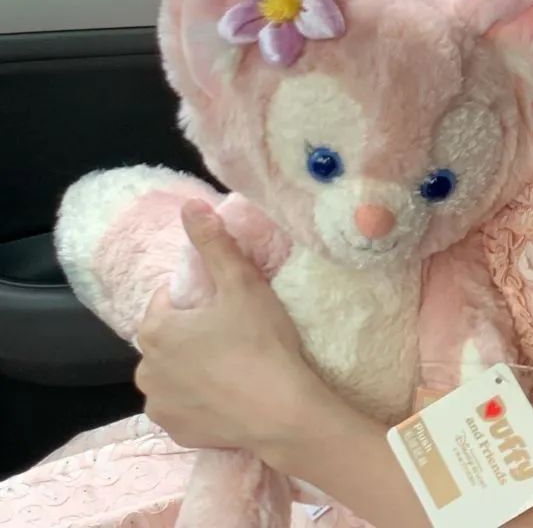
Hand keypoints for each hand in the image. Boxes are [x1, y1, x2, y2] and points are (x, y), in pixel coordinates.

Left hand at [134, 201, 324, 454]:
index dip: (200, 296)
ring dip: (193, 364)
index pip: (169, 299)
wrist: (281, 411)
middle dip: (193, 331)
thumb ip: (214, 242)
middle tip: (236, 330)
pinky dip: (199, 397)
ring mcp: (159, 405)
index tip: (228, 302)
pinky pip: (183, 404)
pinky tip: (228, 392)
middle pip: (169, 336)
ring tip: (234, 362)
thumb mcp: (241, 283)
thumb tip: (191, 205)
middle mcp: (145, 370)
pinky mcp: (176, 432)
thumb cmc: (260, 341)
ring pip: (173, 372)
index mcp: (155, 330)